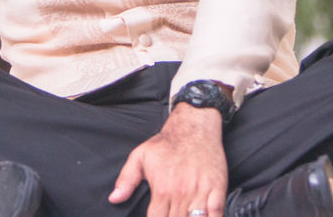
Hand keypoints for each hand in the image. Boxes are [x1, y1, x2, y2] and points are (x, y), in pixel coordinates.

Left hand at [109, 103, 227, 216]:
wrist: (194, 126)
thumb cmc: (168, 142)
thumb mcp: (140, 156)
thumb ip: (126, 179)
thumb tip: (114, 198)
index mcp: (161, 189)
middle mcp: (180, 194)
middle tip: (171, 216)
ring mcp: (200, 193)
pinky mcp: (217, 190)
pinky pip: (217, 215)